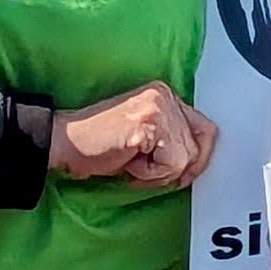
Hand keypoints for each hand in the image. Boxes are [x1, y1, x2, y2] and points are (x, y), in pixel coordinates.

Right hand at [52, 83, 216, 189]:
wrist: (65, 143)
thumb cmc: (99, 144)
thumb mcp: (145, 139)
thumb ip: (172, 141)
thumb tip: (197, 163)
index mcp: (165, 95)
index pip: (205, 128)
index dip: (199, 157)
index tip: (184, 174)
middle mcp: (165, 95)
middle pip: (197, 147)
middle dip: (172, 169)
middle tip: (142, 167)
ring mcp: (158, 106)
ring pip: (185, 158)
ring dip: (157, 172)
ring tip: (131, 161)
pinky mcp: (149, 122)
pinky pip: (170, 163)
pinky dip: (148, 173)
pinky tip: (127, 162)